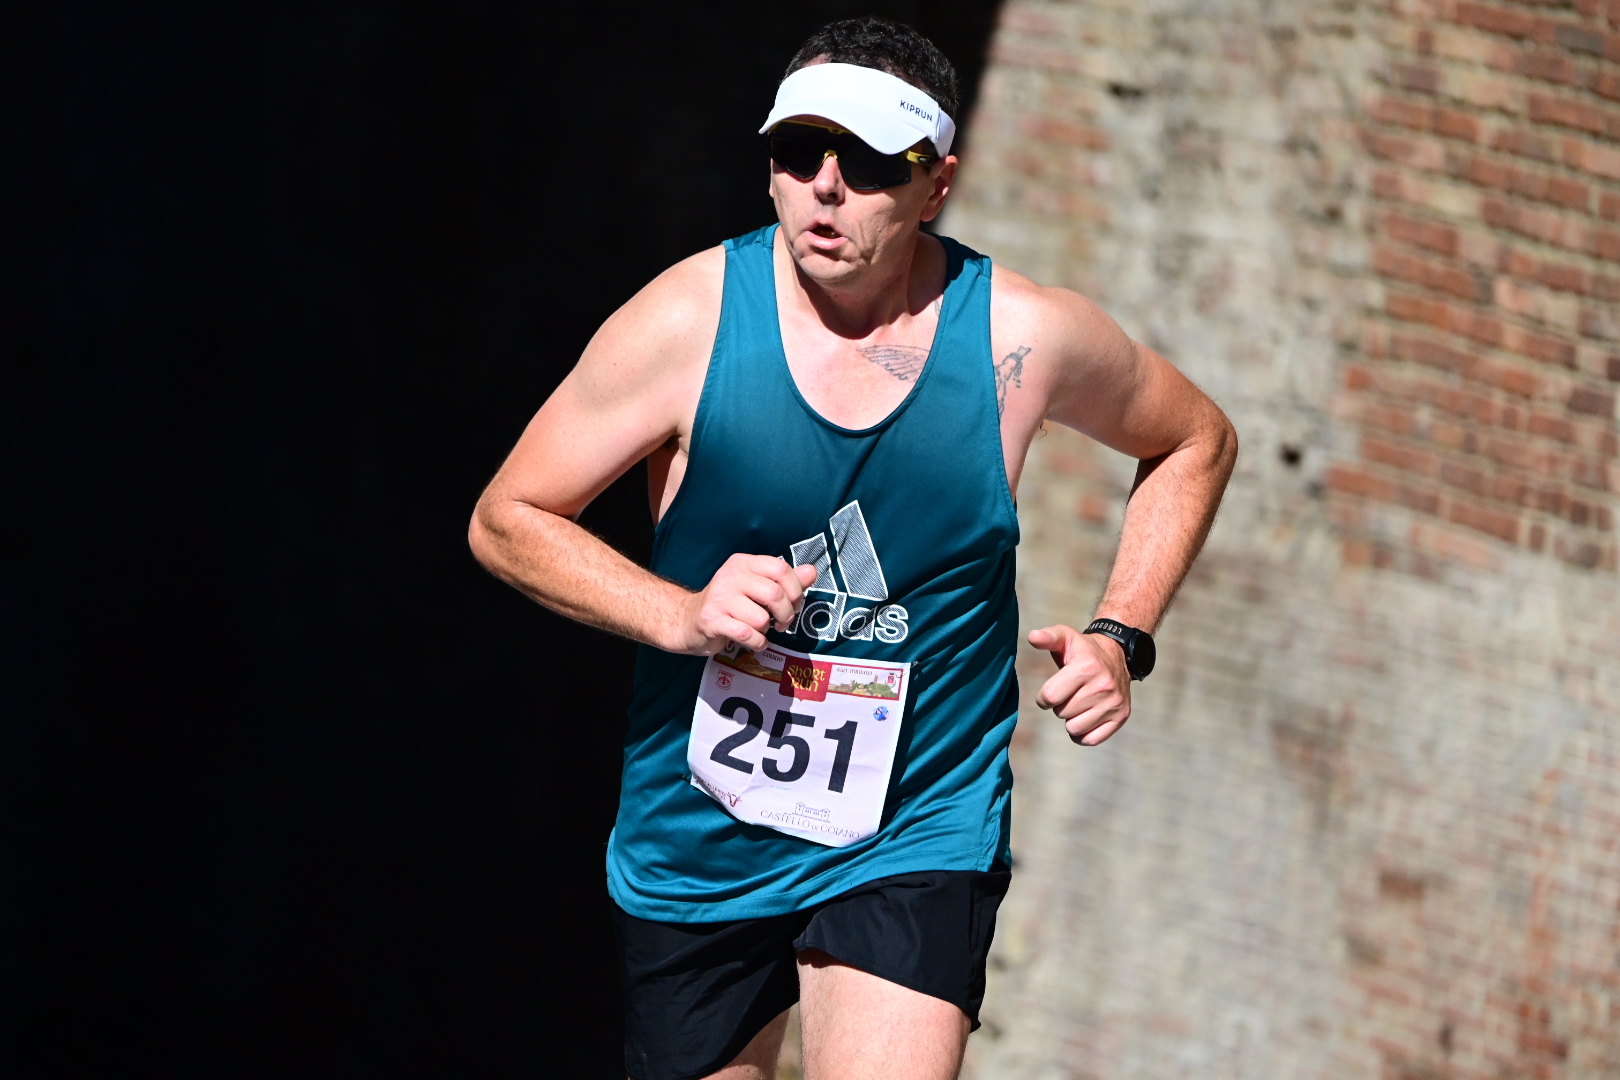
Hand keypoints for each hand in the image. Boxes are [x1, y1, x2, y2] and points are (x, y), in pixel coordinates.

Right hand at [675, 555, 818, 653]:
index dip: (795, 590)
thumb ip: (785, 580)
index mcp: (743, 563)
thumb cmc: (729, 604)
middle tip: (782, 623)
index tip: (794, 605)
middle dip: (786, 615)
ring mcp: (719, 598)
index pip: (781, 569)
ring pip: (761, 618)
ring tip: (759, 630)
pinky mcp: (712, 620)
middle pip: (775, 594)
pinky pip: (748, 635)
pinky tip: (752, 640)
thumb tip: (811, 572)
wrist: (688, 621)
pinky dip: (757, 642)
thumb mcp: (756, 587)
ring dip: (767, 631)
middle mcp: (730, 575)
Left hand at [1028, 624, 1131, 745]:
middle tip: (1070, 692)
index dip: (1044, 697)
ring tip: (1080, 702)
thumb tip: (1033, 637)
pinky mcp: (1121, 716)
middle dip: (1060, 705)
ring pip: (1075, 728)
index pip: (1050, 697)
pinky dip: (1084, 733)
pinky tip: (1086, 717)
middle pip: (1061, 713)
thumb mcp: (1065, 637)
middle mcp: (1103, 686)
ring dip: (1071, 719)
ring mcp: (1114, 703)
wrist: (1117, 655)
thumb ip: (1047, 637)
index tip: (1051, 691)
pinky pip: (1091, 740)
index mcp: (1086, 667)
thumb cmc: (1083, 650)